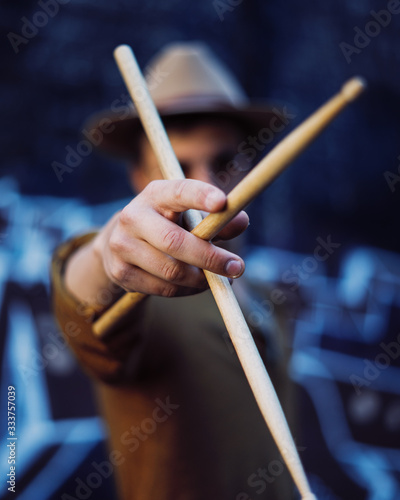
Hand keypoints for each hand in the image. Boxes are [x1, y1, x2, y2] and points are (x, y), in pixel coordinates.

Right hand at [94, 179, 248, 296]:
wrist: (121, 243)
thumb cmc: (168, 225)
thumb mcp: (190, 216)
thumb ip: (216, 219)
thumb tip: (241, 221)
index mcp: (155, 195)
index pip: (178, 191)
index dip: (200, 196)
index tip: (223, 203)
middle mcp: (133, 216)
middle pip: (174, 241)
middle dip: (210, 257)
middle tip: (237, 268)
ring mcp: (122, 246)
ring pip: (171, 271)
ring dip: (200, 279)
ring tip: (216, 278)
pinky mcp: (120, 272)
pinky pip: (163, 288)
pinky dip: (186, 290)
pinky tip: (195, 284)